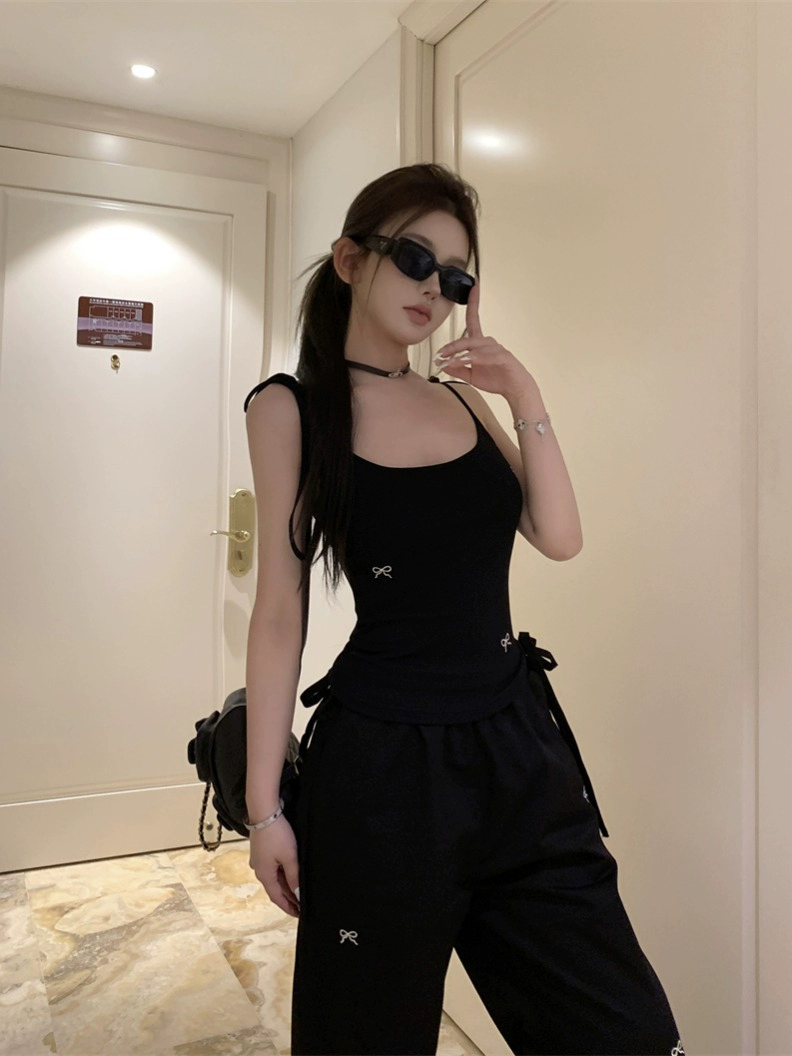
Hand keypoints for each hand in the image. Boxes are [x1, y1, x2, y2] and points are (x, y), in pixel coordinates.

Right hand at [248, 816, 300, 918]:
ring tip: (298, 892)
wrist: (264, 812)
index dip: (287, 907)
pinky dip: (281, 874)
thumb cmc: (277, 834)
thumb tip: (297, 893)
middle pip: (275, 888)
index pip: (276, 897)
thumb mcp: (289, 857)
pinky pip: (272, 868)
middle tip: (301, 905)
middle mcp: (258, 869)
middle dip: (288, 897)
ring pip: (274, 878)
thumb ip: (294, 876)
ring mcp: (258, 860)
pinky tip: (290, 874)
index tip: (298, 914)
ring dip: (285, 885)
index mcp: (264, 874)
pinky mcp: (261, 851)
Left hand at [432, 281, 535, 399]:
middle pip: (468, 338)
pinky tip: (466, 361)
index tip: (473, 288)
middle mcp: (488, 343)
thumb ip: (457, 369)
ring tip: (449, 361)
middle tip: (439, 355)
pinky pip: (486, 356)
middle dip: (452, 346)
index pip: (474, 321)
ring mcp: (497, 349)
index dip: (474, 303)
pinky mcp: (503, 357)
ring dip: (460, 353)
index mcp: (480, 345)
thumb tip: (442, 364)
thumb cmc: (497, 379)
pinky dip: (474, 358)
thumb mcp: (471, 376)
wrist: (516, 389)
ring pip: (476, 346)